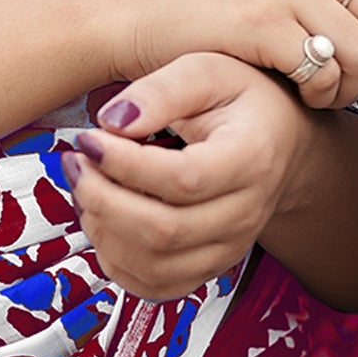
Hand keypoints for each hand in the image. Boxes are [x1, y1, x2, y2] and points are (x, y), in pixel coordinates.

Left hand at [62, 51, 315, 301]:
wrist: (279, 138)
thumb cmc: (241, 99)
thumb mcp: (207, 70)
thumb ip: (161, 90)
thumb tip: (113, 121)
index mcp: (251, 159)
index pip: (182, 180)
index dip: (124, 165)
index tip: (89, 138)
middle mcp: (245, 213)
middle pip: (164, 232)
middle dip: (102, 199)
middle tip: (78, 162)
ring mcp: (229, 247)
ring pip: (155, 267)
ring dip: (103, 231)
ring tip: (87, 187)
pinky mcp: (208, 267)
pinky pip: (155, 286)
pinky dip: (116, 261)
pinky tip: (103, 220)